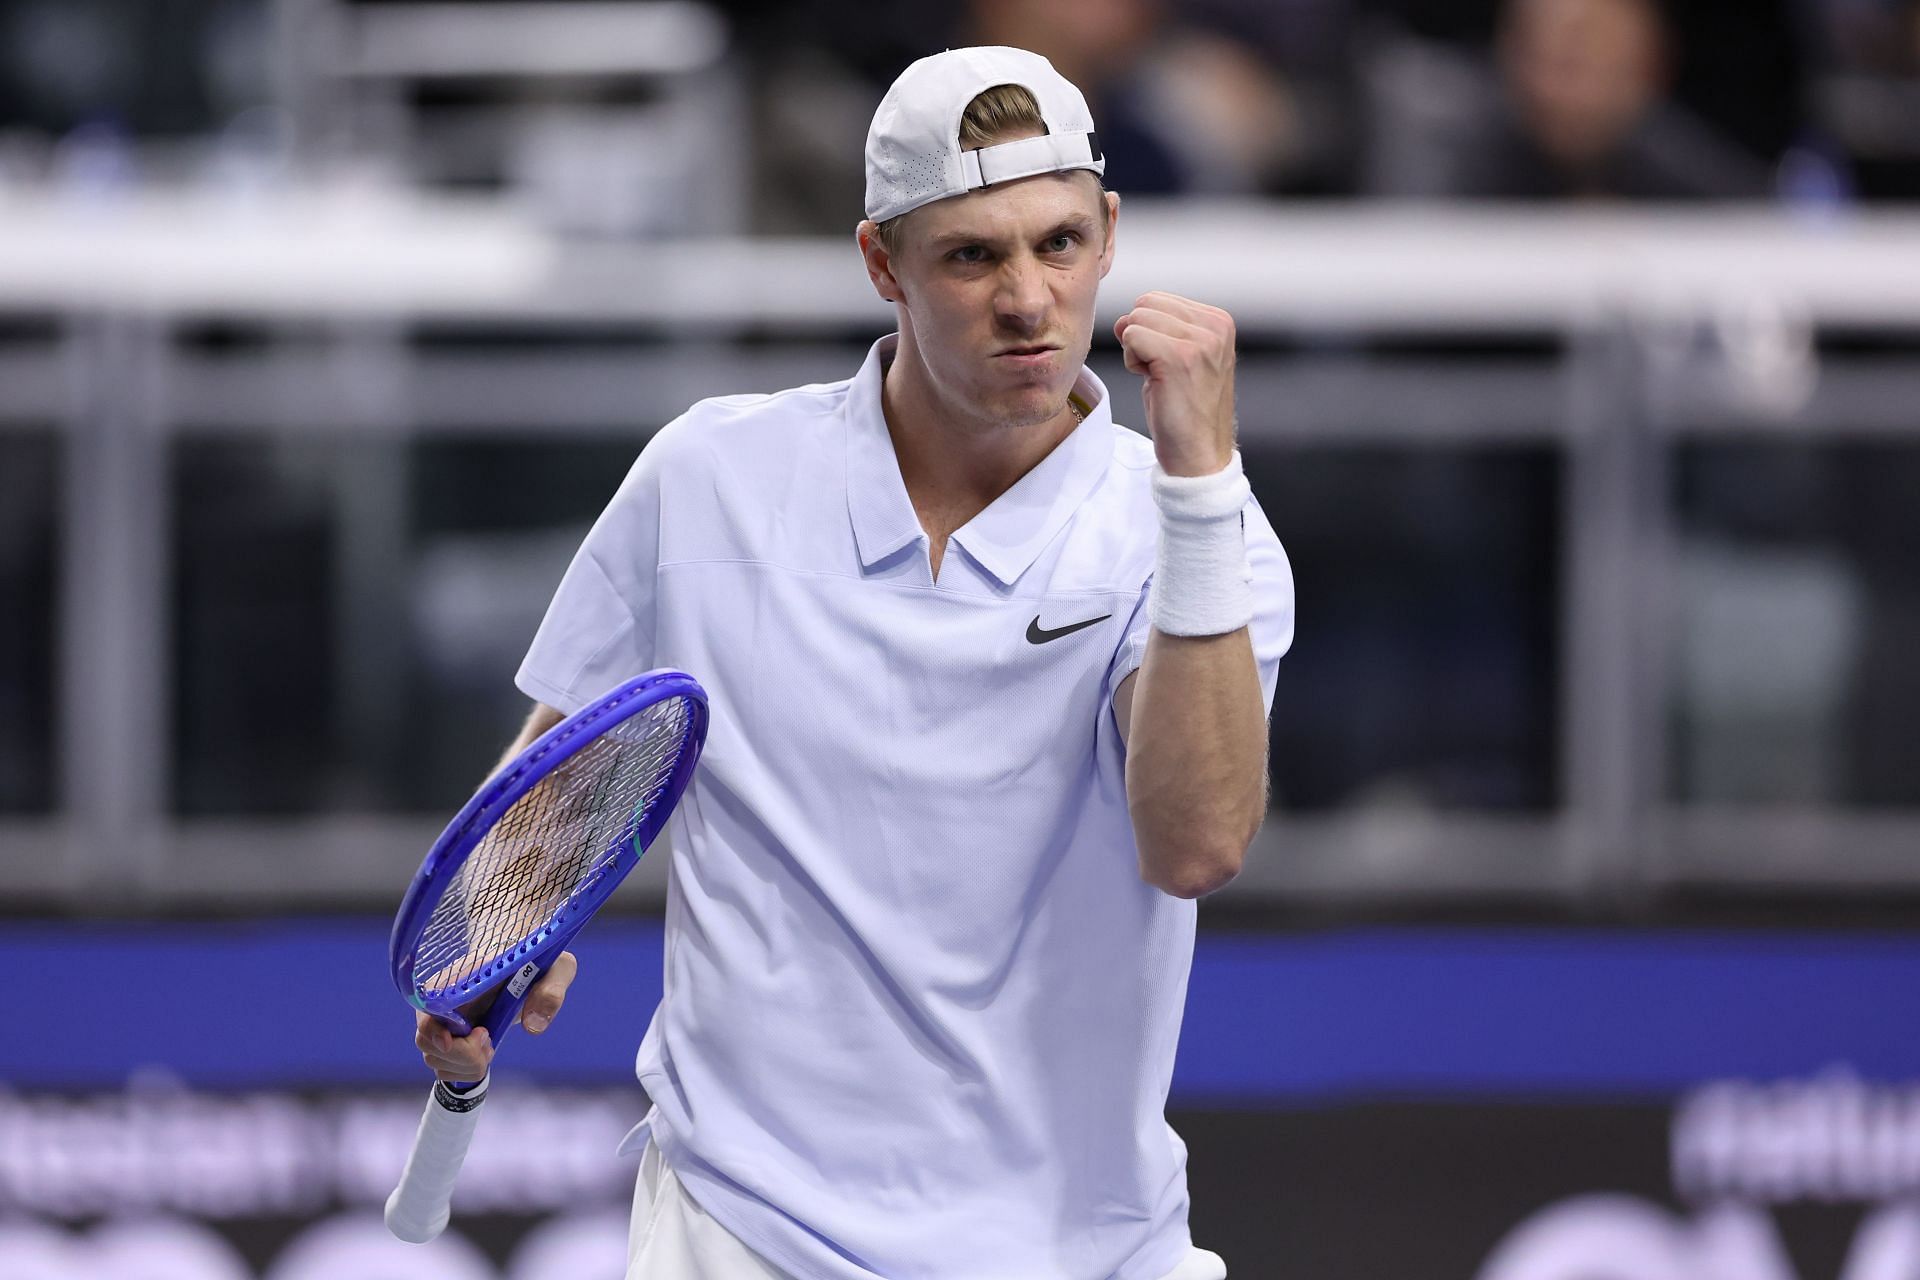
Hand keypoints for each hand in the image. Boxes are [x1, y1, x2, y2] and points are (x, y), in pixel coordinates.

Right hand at [413, 950, 577, 1083]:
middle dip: (463, 1054)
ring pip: (434, 1059)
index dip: (435, 1030)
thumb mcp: (557, 968)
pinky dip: (465, 1072)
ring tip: (490, 1045)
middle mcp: (440, 1001)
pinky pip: (443, 1068)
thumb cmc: (537, 962)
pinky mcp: (447, 1039)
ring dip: (466, 1065)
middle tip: (490, 1041)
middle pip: (426, 1042)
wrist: (523, 965)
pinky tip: (484, 1054)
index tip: (474, 1035)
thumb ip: (551, 991)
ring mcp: (439, 1022)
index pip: (426, 1006)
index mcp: (459, 978)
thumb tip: (533, 1026)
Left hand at [1114, 292, 1237, 476]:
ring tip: (1159, 378)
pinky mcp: (1178, 357)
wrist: (1199, 455)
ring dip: (1135, 351)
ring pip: (1135, 320)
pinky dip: (1132, 362)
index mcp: (1219, 321)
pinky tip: (1153, 383)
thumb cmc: (1186, 410)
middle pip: (1145, 305)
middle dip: (1140, 337)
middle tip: (1161, 372)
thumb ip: (1161, 329)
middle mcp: (1214, 326)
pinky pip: (1131, 337)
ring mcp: (1199, 341)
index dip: (1149, 331)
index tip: (1168, 364)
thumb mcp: (1183, 358)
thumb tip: (1123, 318)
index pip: (1158, 299)